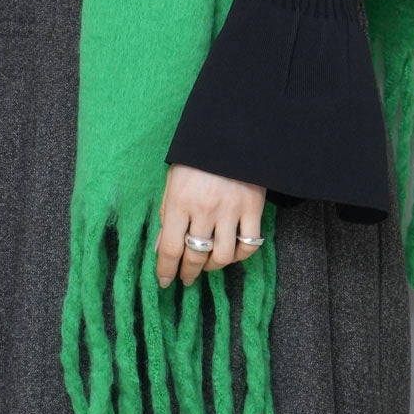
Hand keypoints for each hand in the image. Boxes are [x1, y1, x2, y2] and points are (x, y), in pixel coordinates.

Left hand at [155, 163, 266, 289]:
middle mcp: (204, 209)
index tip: (164, 282)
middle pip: (195, 256)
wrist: (230, 131)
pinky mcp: (253, 207)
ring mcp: (231, 209)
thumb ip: (165, 214)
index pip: (169, 248)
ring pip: (223, 256)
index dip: (165, 270)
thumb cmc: (196, 157)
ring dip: (213, 266)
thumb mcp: (172, 181)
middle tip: (185, 277)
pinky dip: (241, 255)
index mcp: (179, 201)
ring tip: (207, 264)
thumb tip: (160, 248)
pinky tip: (232, 253)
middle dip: (188, 272)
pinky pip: (249, 244)